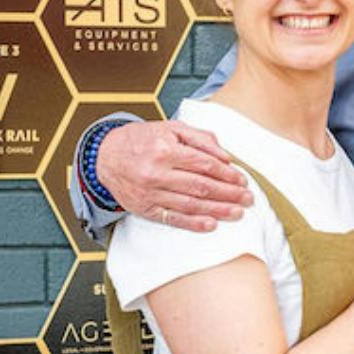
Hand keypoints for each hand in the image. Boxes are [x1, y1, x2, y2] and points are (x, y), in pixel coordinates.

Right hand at [96, 120, 252, 232]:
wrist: (105, 156)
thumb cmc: (142, 140)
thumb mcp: (171, 128)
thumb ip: (201, 138)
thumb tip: (226, 157)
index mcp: (165, 149)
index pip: (204, 164)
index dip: (227, 174)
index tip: (242, 179)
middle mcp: (156, 172)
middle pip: (201, 186)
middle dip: (229, 194)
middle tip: (248, 199)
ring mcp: (149, 193)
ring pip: (190, 204)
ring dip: (218, 210)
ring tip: (237, 212)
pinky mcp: (144, 208)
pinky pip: (172, 219)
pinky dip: (193, 224)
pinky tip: (211, 225)